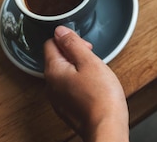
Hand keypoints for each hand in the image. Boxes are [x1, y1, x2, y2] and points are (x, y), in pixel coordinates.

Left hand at [44, 26, 128, 141]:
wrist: (106, 126)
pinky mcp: (67, 108)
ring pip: (65, 73)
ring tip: (96, 74)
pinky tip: (94, 87)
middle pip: (58, 58)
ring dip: (79, 69)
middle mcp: (51, 85)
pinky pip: (70, 87)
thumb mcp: (89, 61)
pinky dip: (81, 83)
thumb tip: (60, 31)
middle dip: (75, 54)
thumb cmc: (101, 96)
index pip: (51, 44)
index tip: (84, 46)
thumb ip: (73, 44)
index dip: (69, 40)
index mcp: (53, 71)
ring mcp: (58, 98)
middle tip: (92, 59)